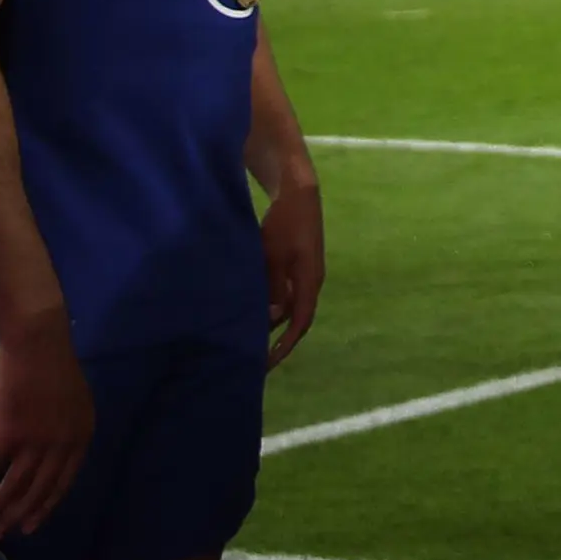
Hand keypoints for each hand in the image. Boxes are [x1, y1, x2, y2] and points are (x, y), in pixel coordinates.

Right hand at [0, 309, 89, 539]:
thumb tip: (47, 457)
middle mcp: (63, 444)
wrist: (38, 343)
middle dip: (15, 517)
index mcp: (82, 435)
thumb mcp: (72, 403)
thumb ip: (63, 431)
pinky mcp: (10, 434)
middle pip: (37, 491)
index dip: (45, 506)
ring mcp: (37, 441)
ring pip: (12, 488)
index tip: (30, 525)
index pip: (63, 482)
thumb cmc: (53, 367)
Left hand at [262, 175, 324, 366]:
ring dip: (274, 322)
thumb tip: (272, 319)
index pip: (301, 322)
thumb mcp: (273, 257)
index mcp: (309, 281)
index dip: (285, 346)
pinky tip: (255, 309)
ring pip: (290, 306)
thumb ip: (272, 288)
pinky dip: (272, 306)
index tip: (266, 364)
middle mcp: (311, 282)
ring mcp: (305, 273)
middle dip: (278, 340)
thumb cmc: (284, 224)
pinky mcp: (299, 265)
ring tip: (250, 337)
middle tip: (254, 358)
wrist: (299, 194)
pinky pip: (286, 294)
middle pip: (297, 318)